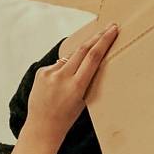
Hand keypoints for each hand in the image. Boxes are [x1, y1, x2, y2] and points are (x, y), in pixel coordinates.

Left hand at [8, 24, 117, 153]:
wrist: (43, 126)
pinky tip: (60, 84)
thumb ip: (87, 78)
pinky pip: (57, 64)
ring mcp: (49, 74)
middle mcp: (62, 77)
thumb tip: (90, 55)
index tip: (113, 30)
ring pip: (70, 58)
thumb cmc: (67, 116)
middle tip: (108, 27)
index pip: (93, 57)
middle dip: (96, 37)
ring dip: (77, 59)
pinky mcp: (40, 72)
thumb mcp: (84, 99)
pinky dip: (63, 69)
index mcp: (77, 86)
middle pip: (83, 50)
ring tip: (76, 75)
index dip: (104, 41)